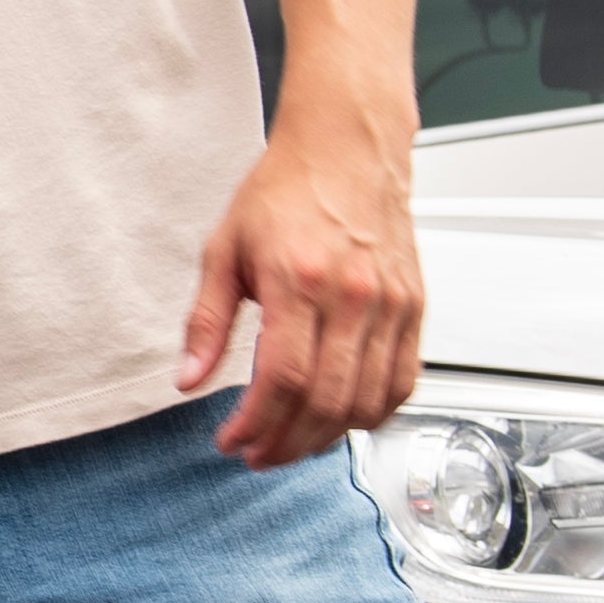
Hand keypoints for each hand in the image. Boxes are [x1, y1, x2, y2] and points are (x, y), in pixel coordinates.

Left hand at [180, 115, 422, 467]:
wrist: (347, 148)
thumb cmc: (285, 191)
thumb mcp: (223, 250)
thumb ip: (206, 321)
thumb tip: (188, 378)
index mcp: (300, 280)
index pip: (281, 378)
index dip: (254, 422)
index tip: (231, 440)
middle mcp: (354, 296)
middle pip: (326, 400)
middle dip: (286, 442)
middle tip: (256, 453)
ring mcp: (392, 303)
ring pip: (368, 399)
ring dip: (327, 437)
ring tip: (291, 444)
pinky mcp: (415, 306)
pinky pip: (404, 379)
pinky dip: (374, 413)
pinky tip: (341, 420)